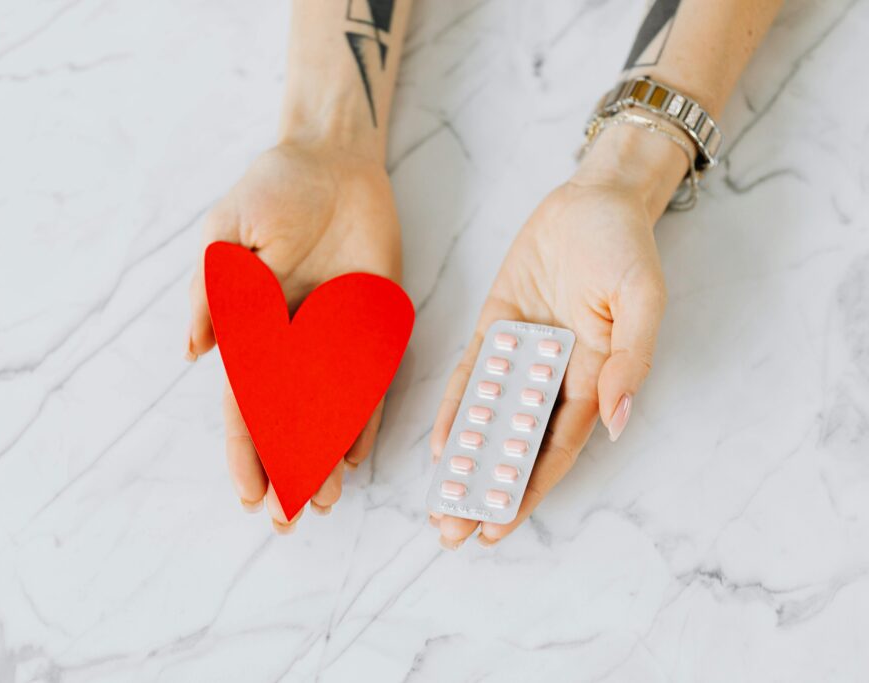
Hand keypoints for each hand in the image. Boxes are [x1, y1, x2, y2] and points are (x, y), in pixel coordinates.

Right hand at [187, 141, 401, 531]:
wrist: (334, 159)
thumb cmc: (273, 188)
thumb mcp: (227, 231)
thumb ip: (212, 291)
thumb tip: (194, 353)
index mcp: (251, 328)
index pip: (245, 404)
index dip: (246, 451)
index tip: (251, 495)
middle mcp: (291, 342)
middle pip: (287, 421)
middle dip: (286, 470)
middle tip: (292, 520)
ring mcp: (333, 338)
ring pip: (329, 412)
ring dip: (325, 457)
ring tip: (327, 501)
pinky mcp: (372, 325)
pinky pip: (372, 382)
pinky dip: (366, 419)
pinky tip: (359, 455)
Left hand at [429, 125, 686, 548]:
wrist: (593, 199)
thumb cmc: (625, 248)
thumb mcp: (642, 300)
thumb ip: (630, 359)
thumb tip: (615, 421)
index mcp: (592, 378)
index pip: (555, 449)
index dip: (527, 490)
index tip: (499, 527)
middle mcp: (553, 376)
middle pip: (515, 446)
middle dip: (486, 490)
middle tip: (453, 532)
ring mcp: (521, 353)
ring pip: (488, 419)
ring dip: (465, 461)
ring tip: (439, 504)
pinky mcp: (496, 326)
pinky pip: (472, 375)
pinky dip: (456, 409)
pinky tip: (440, 444)